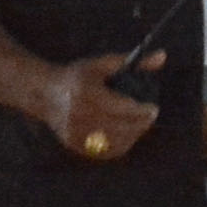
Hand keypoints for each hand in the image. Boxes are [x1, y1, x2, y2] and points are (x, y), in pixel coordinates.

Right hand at [39, 51, 165, 161]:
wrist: (44, 93)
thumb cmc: (77, 76)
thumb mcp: (103, 64)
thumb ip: (134, 62)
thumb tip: (163, 55)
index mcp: (86, 92)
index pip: (121, 107)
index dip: (141, 111)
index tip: (154, 108)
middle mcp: (79, 114)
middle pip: (120, 126)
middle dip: (140, 123)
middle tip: (149, 116)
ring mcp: (75, 131)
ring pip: (114, 142)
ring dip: (132, 135)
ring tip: (139, 124)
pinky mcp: (73, 143)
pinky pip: (103, 151)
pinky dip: (119, 144)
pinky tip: (126, 134)